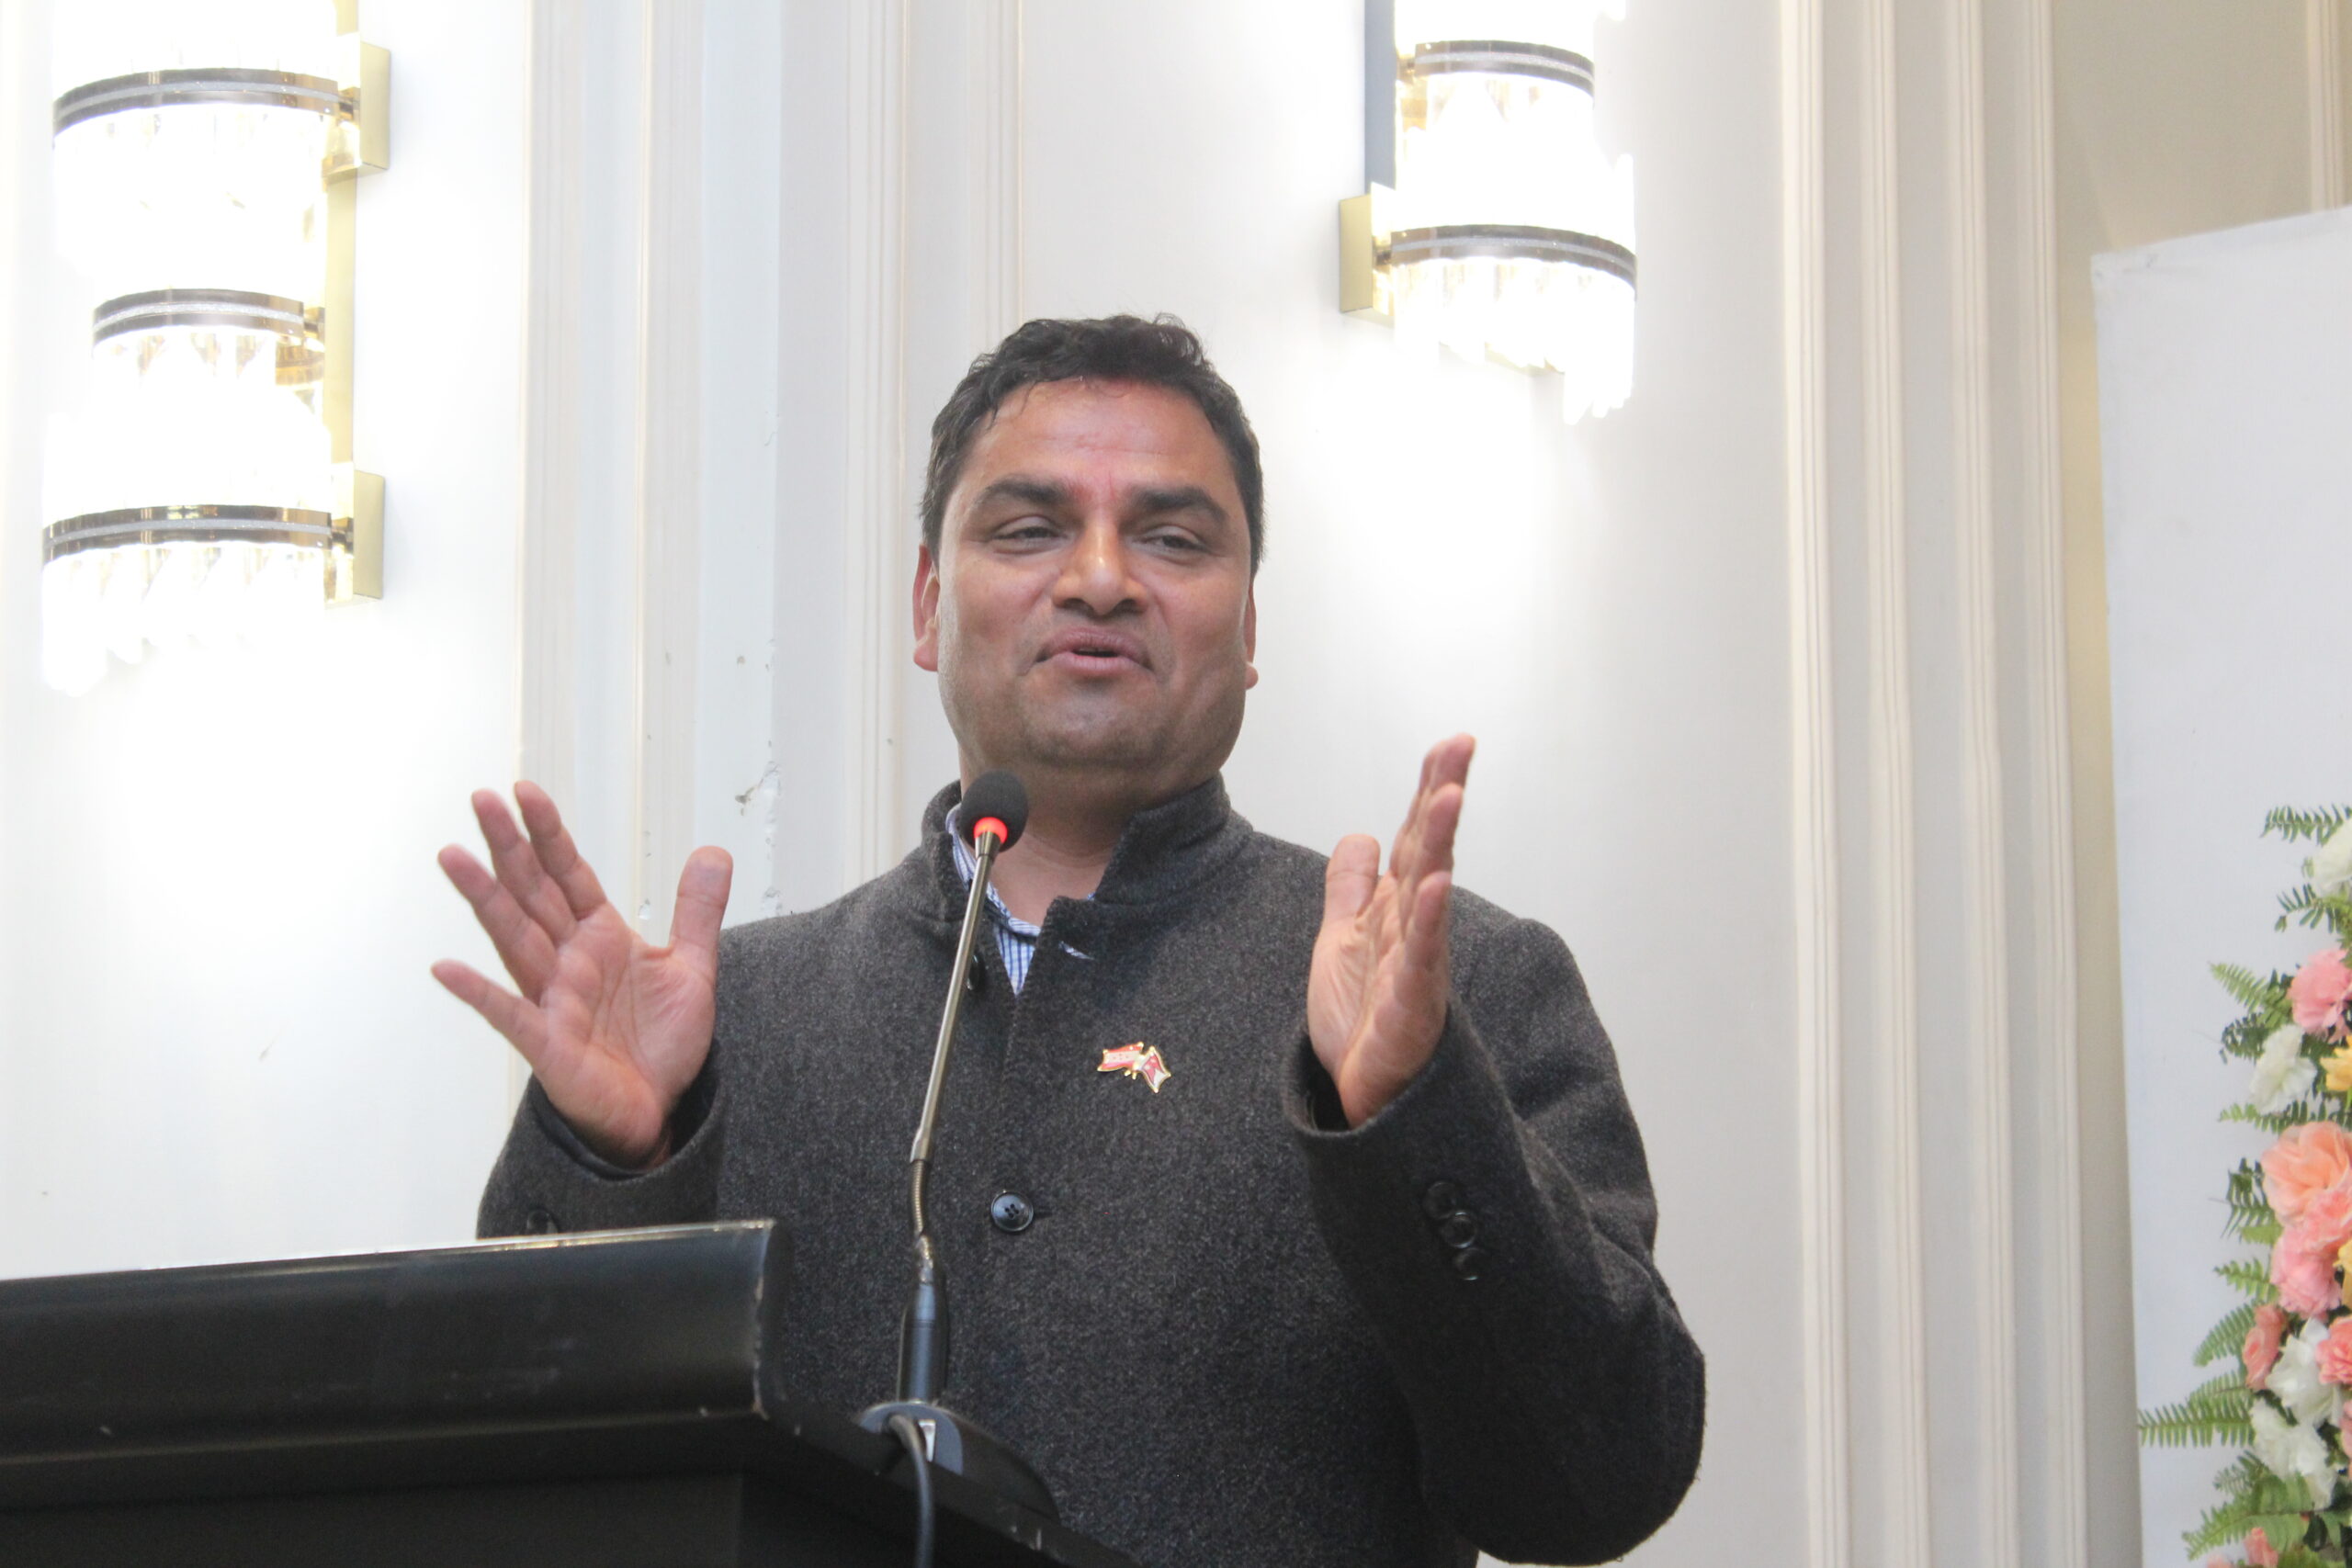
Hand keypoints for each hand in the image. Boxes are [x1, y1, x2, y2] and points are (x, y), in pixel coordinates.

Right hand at [431, 782, 731, 1168]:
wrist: (659, 1111)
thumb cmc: (660, 1045)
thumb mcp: (692, 969)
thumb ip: (697, 911)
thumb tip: (713, 850)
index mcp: (599, 937)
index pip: (568, 874)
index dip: (548, 833)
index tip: (524, 790)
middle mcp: (568, 961)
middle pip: (532, 893)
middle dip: (509, 847)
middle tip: (480, 799)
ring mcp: (552, 999)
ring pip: (513, 939)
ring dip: (484, 899)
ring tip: (452, 857)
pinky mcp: (547, 1044)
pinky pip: (509, 1014)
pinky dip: (479, 992)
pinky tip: (447, 968)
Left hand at [1308, 735, 1473, 1126]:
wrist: (1362, 1092)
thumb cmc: (1362, 1018)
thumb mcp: (1344, 937)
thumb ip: (1351, 888)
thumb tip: (1364, 835)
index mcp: (1397, 908)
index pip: (1417, 837)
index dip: (1430, 789)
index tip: (1451, 744)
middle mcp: (1415, 926)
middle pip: (1431, 850)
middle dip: (1443, 796)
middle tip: (1461, 747)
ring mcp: (1418, 963)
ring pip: (1432, 892)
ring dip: (1441, 842)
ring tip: (1449, 795)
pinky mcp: (1412, 1003)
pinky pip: (1423, 955)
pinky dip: (1430, 919)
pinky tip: (1436, 884)